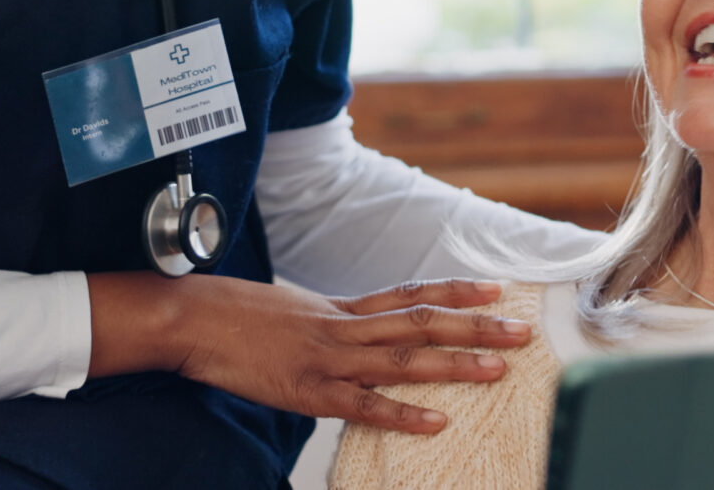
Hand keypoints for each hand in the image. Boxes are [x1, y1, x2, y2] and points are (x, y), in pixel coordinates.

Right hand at [85, 273, 532, 432]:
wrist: (191, 319)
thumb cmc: (235, 315)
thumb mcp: (292, 309)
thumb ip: (328, 321)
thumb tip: (354, 328)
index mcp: (340, 308)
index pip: (409, 294)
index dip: (455, 293)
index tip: (496, 291)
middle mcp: (343, 328)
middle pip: (421, 324)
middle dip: (476, 329)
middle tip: (522, 331)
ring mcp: (328, 359)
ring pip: (403, 360)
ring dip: (454, 365)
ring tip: (497, 370)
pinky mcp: (308, 392)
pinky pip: (364, 405)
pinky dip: (402, 413)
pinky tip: (437, 421)